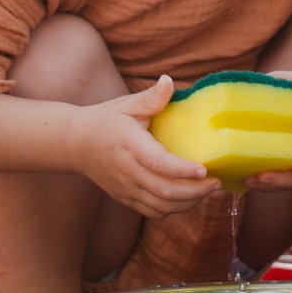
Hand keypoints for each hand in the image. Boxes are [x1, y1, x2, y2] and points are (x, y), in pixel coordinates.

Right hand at [71, 77, 221, 219]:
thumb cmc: (104, 120)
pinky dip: (173, 209)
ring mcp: (126, 188)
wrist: (74, 143)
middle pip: (164, 191)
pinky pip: (152, 212)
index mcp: (130, 145)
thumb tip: (170, 81)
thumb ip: (151, 97)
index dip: (183, 170)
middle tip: (216, 183)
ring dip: (187, 203)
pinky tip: (188, 198)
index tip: (205, 170)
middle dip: (195, 191)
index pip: (159, 163)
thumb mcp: (126, 104)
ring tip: (206, 192)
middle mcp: (128, 171)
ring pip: (161, 206)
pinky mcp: (125, 198)